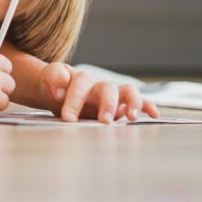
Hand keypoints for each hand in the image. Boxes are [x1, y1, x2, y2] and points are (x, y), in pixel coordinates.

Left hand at [37, 63, 159, 123]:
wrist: (59, 89)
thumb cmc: (55, 87)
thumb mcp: (48, 81)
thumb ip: (53, 79)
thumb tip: (61, 85)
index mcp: (79, 79)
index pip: (79, 85)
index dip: (74, 101)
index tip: (68, 118)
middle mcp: (99, 85)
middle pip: (107, 88)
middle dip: (107, 104)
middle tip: (103, 122)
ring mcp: (112, 93)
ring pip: (127, 91)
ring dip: (132, 102)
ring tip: (132, 117)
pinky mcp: (121, 103)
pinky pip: (138, 100)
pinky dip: (147, 105)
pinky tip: (154, 114)